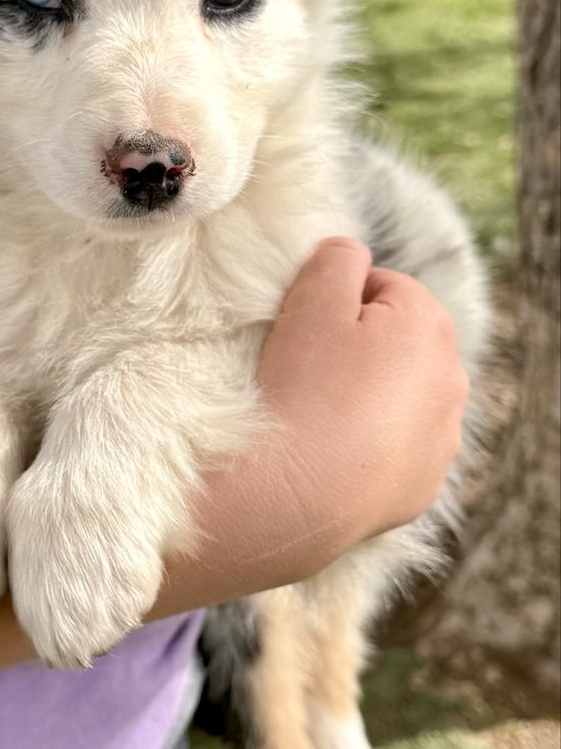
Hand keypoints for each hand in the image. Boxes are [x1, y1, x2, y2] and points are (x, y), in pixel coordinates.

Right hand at [258, 237, 468, 544]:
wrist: (296, 495)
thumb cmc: (304, 390)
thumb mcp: (310, 302)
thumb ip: (336, 259)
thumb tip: (351, 254)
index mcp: (429, 324)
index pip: (380, 287)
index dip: (334, 303)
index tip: (306, 334)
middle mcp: (452, 378)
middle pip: (395, 342)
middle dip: (357, 348)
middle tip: (309, 372)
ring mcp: (443, 437)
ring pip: (399, 395)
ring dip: (367, 395)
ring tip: (321, 415)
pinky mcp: (425, 483)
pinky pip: (397, 446)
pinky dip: (371, 443)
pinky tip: (334, 452)